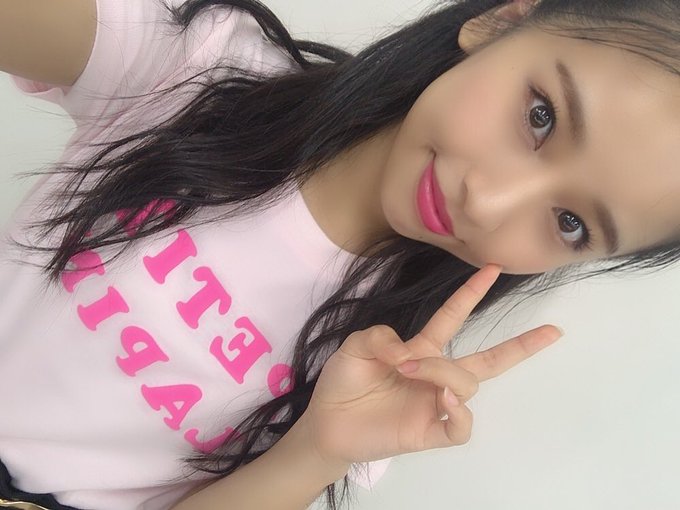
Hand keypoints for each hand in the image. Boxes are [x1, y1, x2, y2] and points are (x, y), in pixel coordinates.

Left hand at [298, 265, 561, 466]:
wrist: (327, 423)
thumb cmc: (343, 382)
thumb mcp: (355, 346)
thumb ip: (381, 336)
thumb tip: (411, 350)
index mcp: (421, 350)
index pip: (453, 318)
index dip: (471, 294)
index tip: (492, 269)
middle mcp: (435, 376)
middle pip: (489, 360)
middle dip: (521, 346)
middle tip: (552, 331)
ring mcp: (435, 404)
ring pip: (468, 383)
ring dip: (442, 371)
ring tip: (410, 370)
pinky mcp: (429, 432)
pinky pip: (461, 427)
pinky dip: (460, 412)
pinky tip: (443, 399)